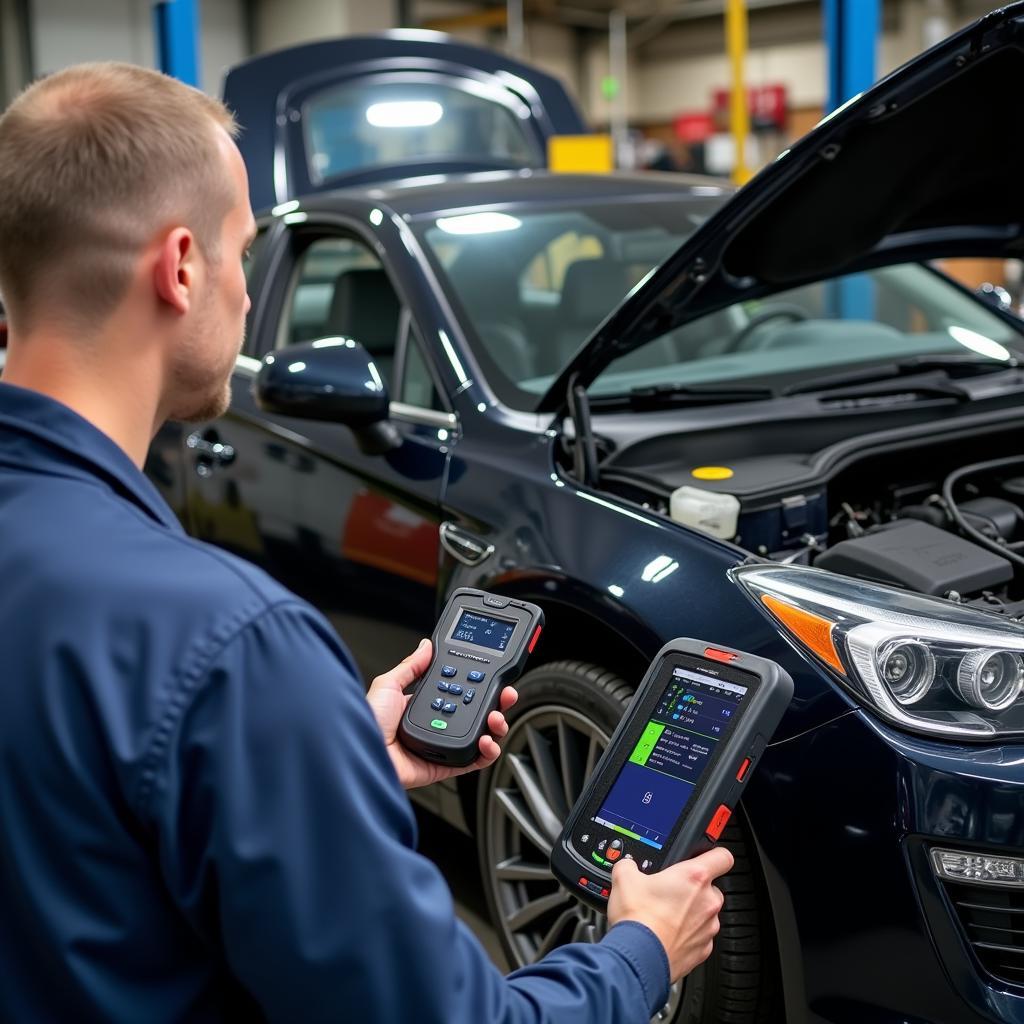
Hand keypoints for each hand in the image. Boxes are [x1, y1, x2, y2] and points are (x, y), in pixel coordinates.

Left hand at [366, 638, 517, 788]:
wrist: (361, 754)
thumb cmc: (365, 723)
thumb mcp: (387, 685)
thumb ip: (410, 666)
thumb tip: (426, 646)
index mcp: (424, 706)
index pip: (460, 693)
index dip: (479, 686)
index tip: (493, 677)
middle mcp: (436, 725)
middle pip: (476, 713)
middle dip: (496, 704)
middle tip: (506, 695)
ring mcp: (442, 746)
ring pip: (481, 736)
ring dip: (496, 726)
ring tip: (496, 718)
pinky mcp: (445, 766)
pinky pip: (473, 761)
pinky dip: (487, 752)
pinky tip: (488, 741)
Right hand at [607, 847, 733, 982]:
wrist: (638, 958)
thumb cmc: (638, 920)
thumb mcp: (624, 879)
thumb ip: (629, 866)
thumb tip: (627, 867)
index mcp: (694, 877)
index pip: (722, 857)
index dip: (715, 854)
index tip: (707, 856)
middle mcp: (707, 902)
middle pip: (712, 887)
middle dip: (694, 889)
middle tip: (671, 893)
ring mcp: (708, 928)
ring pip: (706, 914)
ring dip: (691, 913)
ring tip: (665, 917)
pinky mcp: (703, 951)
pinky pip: (700, 937)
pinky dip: (687, 936)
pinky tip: (667, 935)